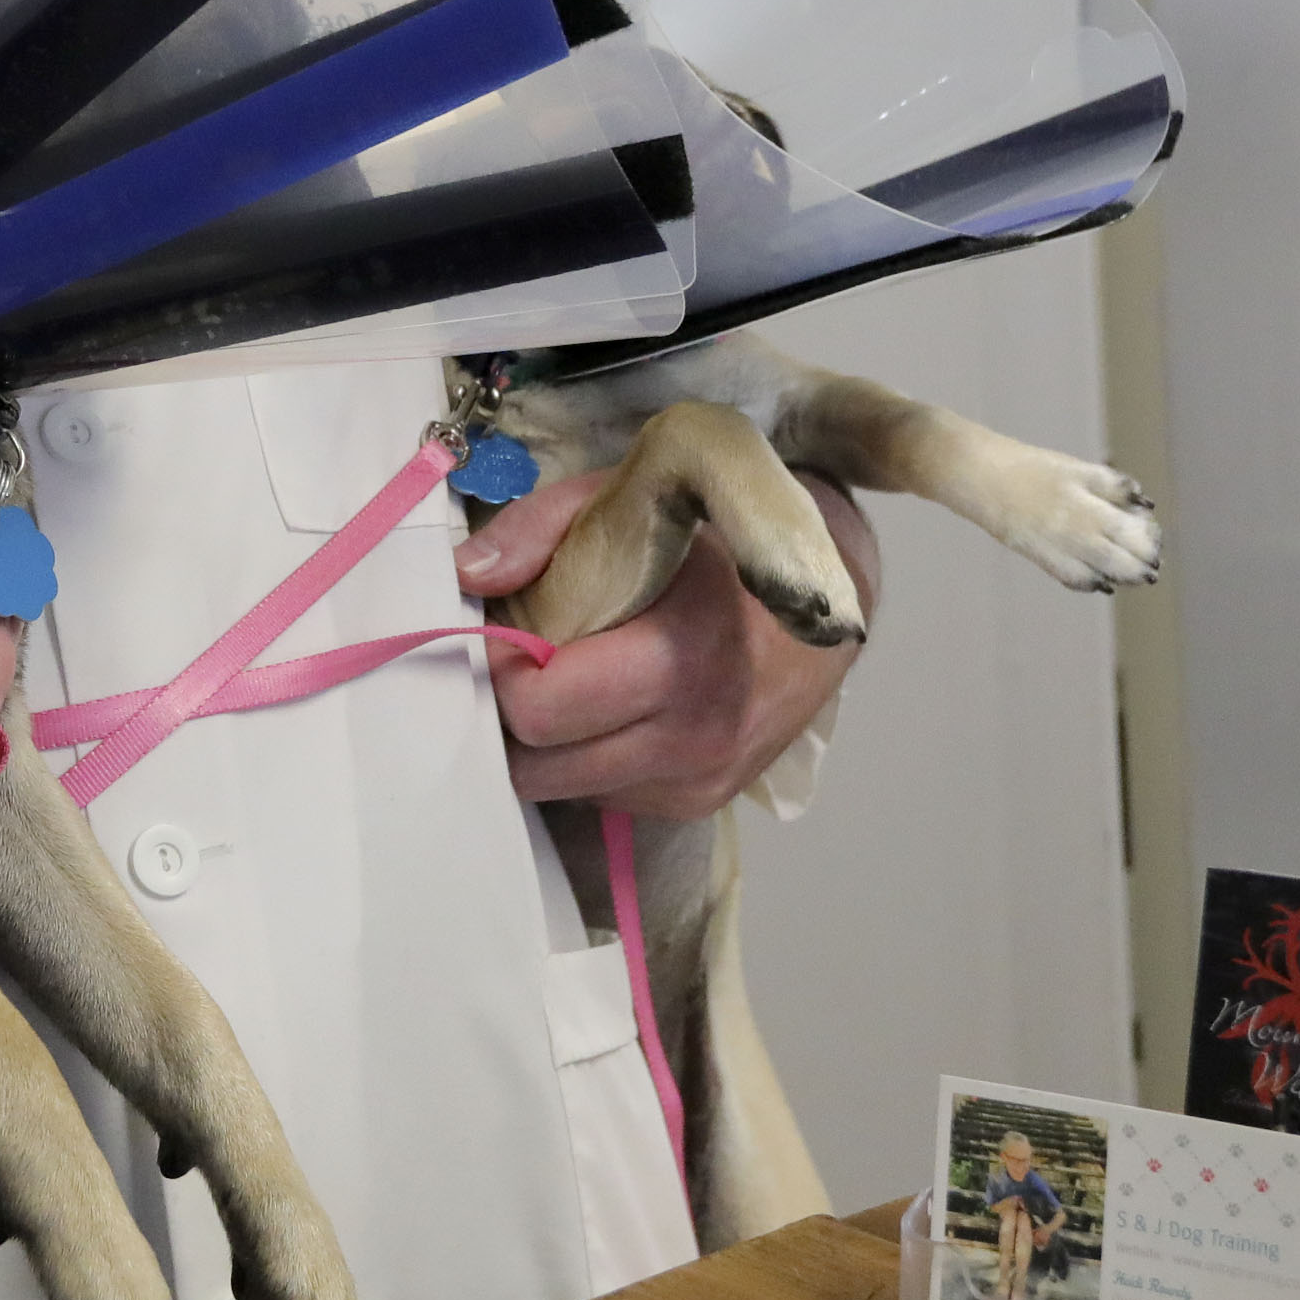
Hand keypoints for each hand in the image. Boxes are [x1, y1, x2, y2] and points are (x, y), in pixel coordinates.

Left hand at [462, 470, 880, 818]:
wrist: (833, 593)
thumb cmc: (721, 535)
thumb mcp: (636, 497)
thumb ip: (541, 528)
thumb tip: (465, 577)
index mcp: (679, 658)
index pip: (539, 707)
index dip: (498, 666)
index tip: (501, 627)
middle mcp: (694, 737)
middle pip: (536, 764)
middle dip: (509, 711)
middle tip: (517, 656)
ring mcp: (701, 780)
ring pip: (561, 789)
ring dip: (544, 740)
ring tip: (565, 673)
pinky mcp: (702, 801)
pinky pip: (602, 794)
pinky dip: (585, 754)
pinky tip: (610, 701)